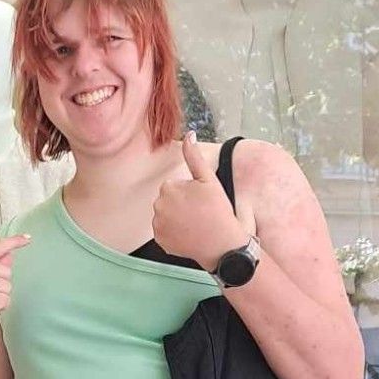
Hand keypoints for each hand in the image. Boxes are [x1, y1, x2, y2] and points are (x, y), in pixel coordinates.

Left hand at [151, 133, 243, 269]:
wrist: (221, 244)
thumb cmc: (218, 210)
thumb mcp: (209, 180)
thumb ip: (194, 157)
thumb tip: (189, 134)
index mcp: (168, 188)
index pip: (173, 185)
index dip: (189, 191)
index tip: (200, 200)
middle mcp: (158, 206)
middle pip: (167, 200)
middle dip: (180, 204)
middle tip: (199, 212)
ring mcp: (158, 225)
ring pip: (165, 215)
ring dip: (176, 217)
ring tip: (195, 223)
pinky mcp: (160, 240)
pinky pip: (164, 231)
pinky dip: (173, 232)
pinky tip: (188, 234)